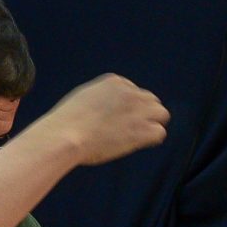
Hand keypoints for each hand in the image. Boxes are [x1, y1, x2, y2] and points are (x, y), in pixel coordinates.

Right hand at [35, 74, 168, 166]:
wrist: (65, 136)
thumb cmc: (66, 123)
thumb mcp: (83, 98)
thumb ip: (101, 98)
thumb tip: (109, 108)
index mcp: (114, 82)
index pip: (134, 91)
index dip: (128, 107)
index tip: (116, 118)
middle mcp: (130, 93)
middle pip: (151, 101)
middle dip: (143, 114)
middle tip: (127, 129)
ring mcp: (138, 110)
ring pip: (161, 114)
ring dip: (151, 124)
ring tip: (134, 136)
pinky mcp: (143, 129)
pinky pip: (159, 133)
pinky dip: (151, 140)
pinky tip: (136, 144)